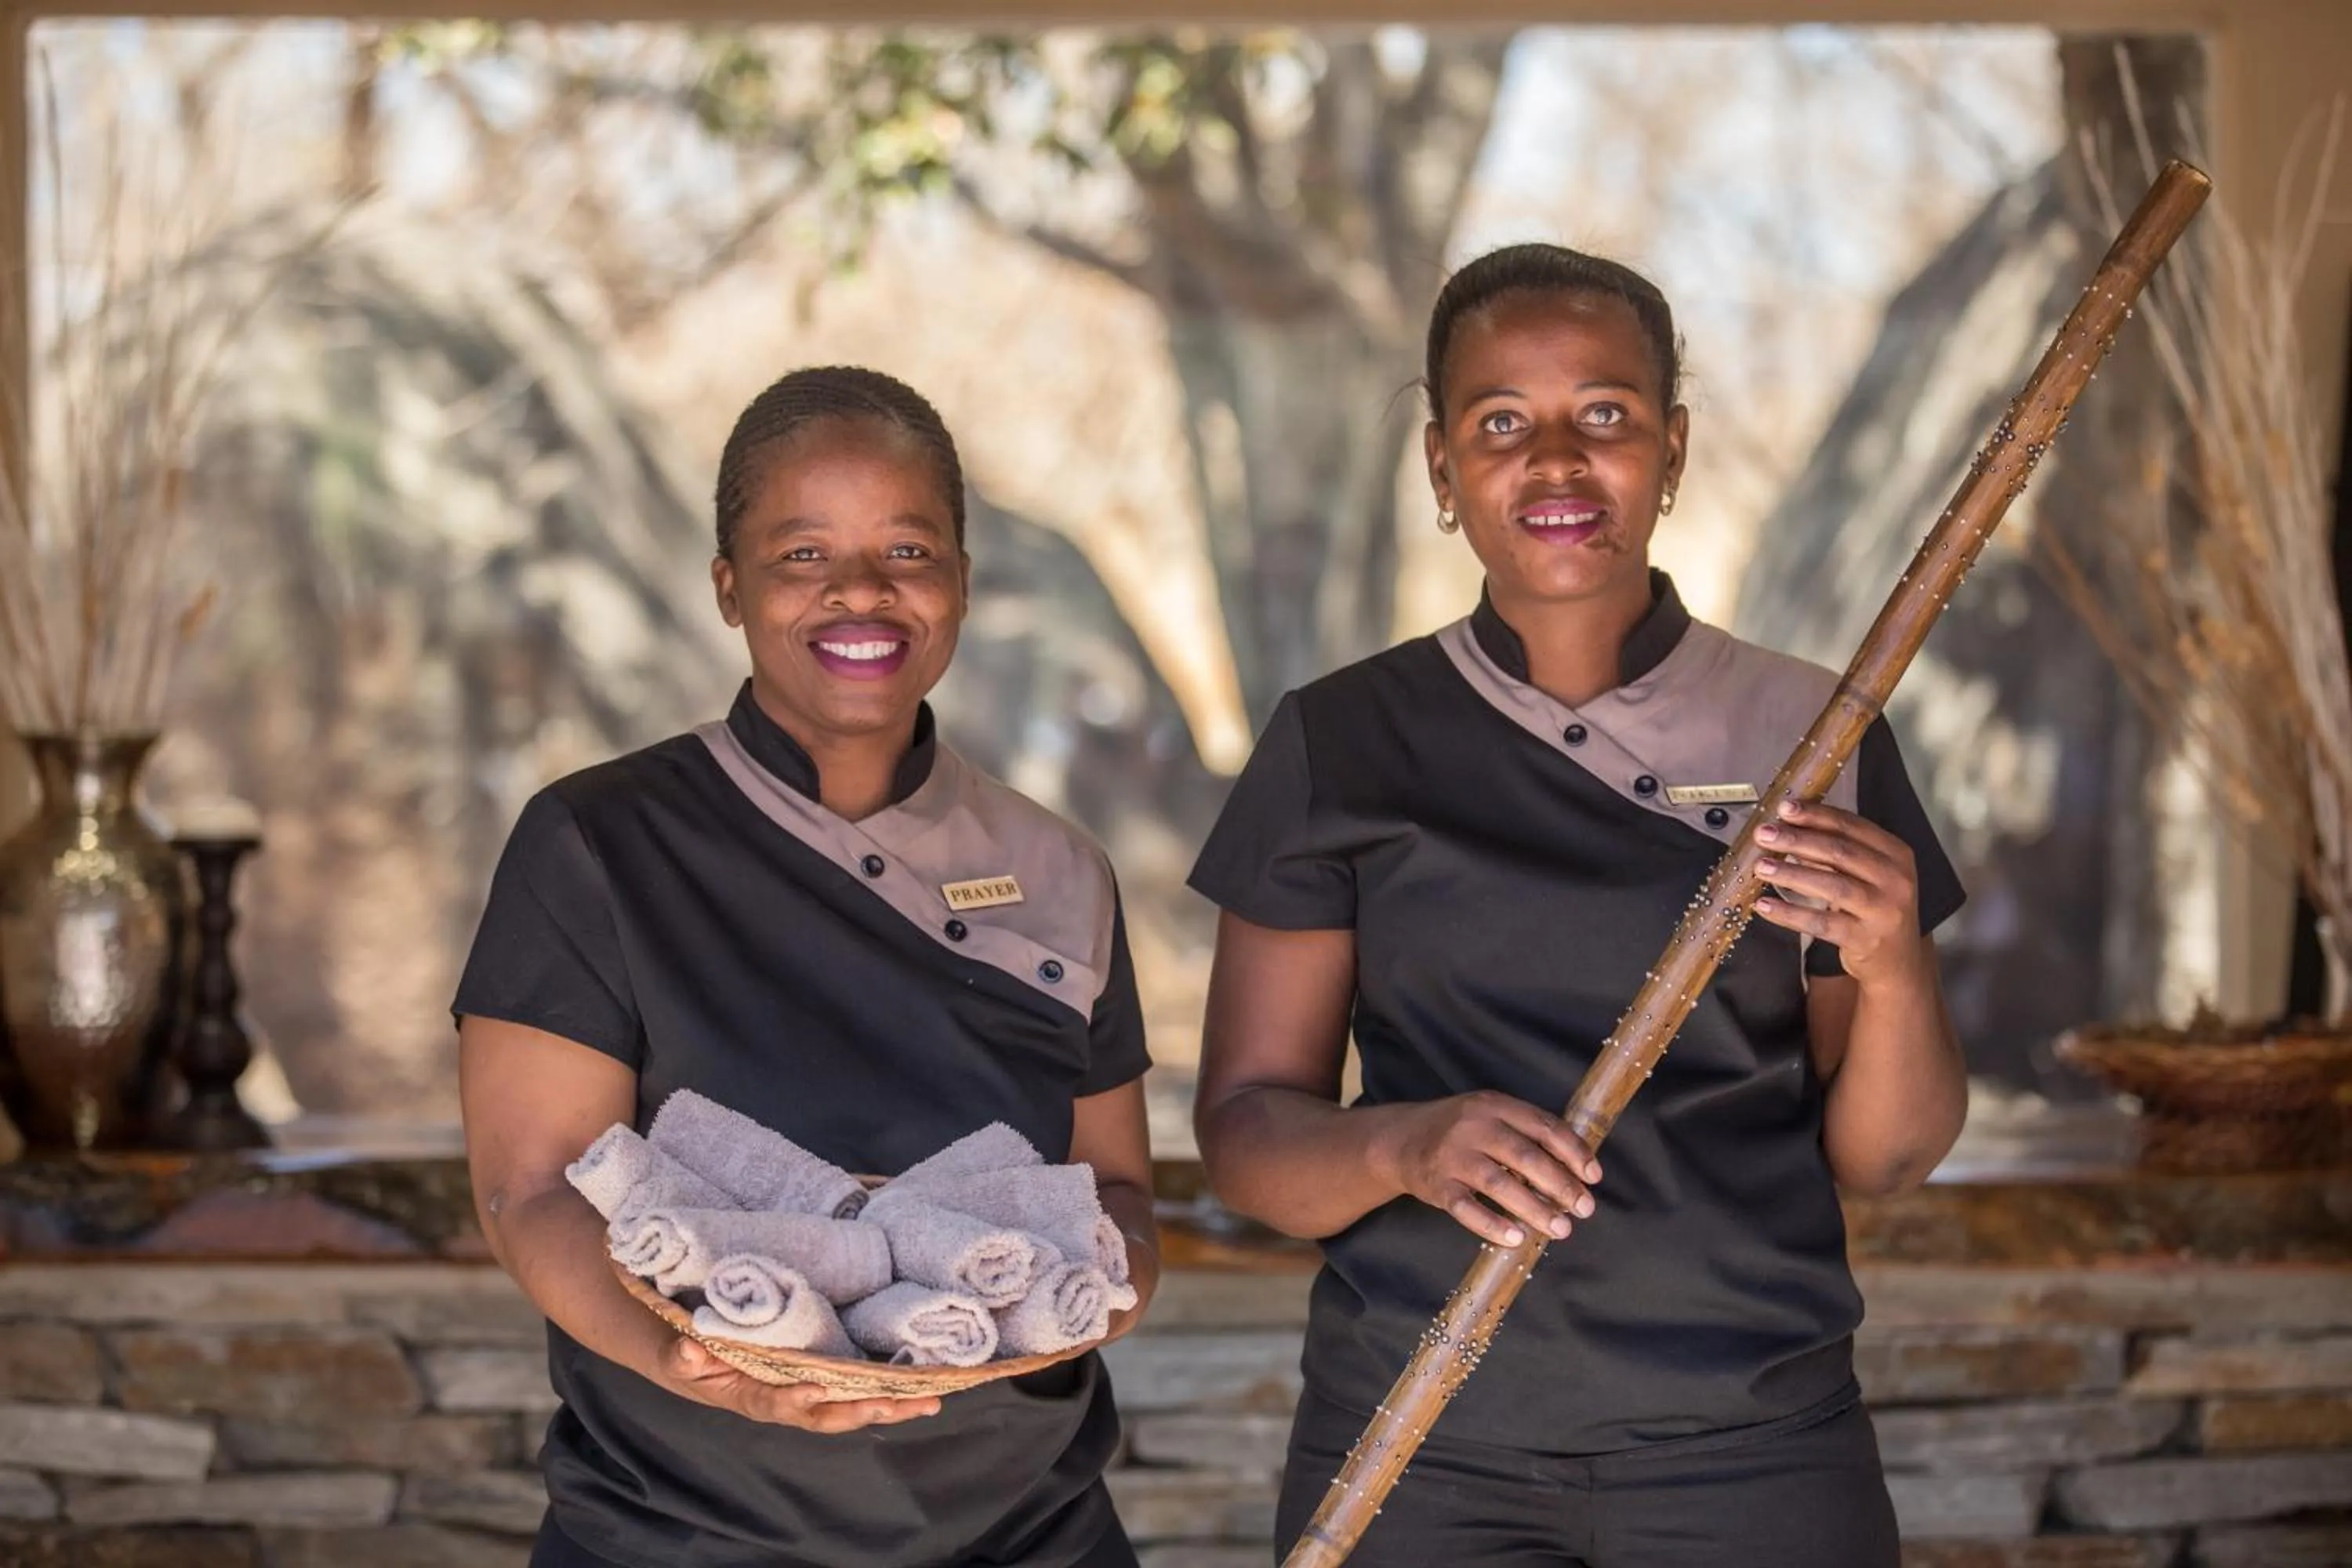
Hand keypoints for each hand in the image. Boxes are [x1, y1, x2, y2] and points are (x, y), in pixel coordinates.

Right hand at [652, 1337, 942, 1431]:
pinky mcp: (820, 1377)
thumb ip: (683, 1356)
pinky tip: (921, 1382)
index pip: (775, 1403)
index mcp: (751, 1396)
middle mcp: (785, 1400)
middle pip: (829, 1414)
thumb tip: (689, 1350)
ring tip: (931, 1400)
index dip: (794, 1399)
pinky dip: (886, 1389)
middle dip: (866, 1410)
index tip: (816, 1388)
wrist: (695, 1357)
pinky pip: (854, 1388)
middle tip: (903, 1403)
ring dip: (890, 1405)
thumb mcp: (679, 1354)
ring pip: (851, 1405)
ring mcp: (805, 1391)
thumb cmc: (690, 1355)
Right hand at [1371, 1092, 1600, 1247]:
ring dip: (1534, 1209)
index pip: (1543, 1126)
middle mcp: (1473, 1126)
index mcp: (1494, 1105)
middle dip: (1561, 1185)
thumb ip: (1525, 1133)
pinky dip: (1492, 1224)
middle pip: (1525, 1156)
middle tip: (1584, 1209)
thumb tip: (1575, 1168)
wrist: (1400, 1140)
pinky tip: (1516, 1238)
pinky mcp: (1436, 1185)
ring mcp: (1452, 1156)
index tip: (1593, 1177)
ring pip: (1499, 1184)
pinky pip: (1466, 1208)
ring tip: (1560, 1229)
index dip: (1573, 1152)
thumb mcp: (1489, 1116)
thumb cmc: (1458, 1131)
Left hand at [1753, 799, 1924, 985]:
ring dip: (1791, 874)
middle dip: (1798, 840)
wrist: (1897, 960)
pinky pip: (1821, 923)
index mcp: (1896, 854)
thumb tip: (1789, 829)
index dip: (1816, 815)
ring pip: (1832, 886)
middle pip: (1840, 852)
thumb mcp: (1866, 874)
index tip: (1785, 808)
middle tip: (1765, 834)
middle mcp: (1896, 880)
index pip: (1852, 826)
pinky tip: (1765, 905)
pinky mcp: (1866, 939)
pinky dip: (1790, 914)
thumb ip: (1834, 852)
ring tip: (1760, 867)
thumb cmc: (1875, 908)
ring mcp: (1883, 911)